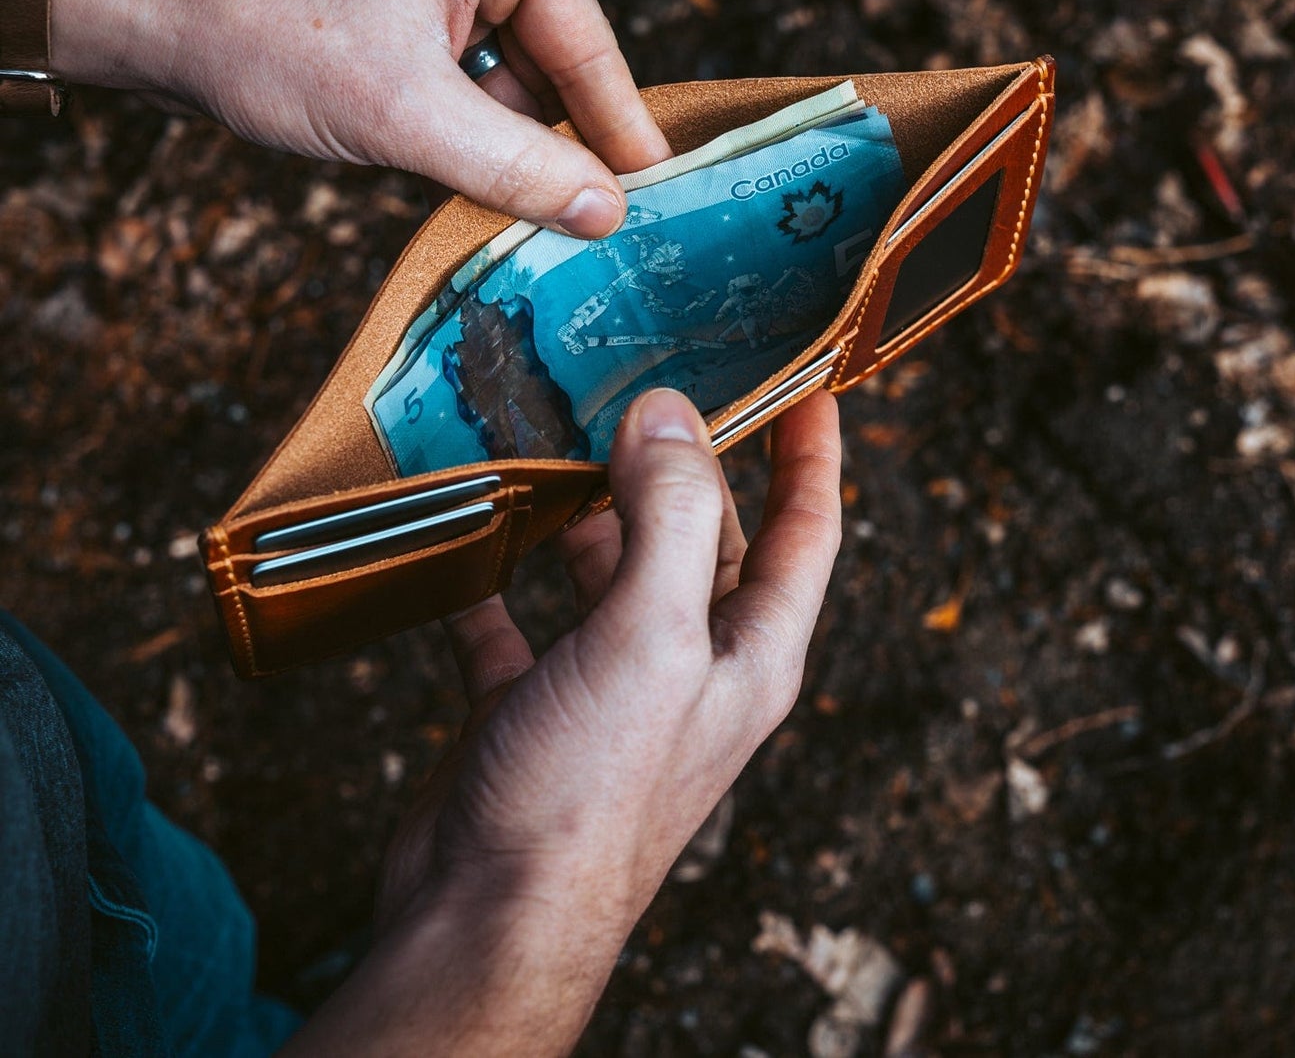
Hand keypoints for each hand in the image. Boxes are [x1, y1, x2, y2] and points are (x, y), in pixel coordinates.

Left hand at [49, 0, 670, 236]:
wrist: (139, 8)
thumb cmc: (263, 29)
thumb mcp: (409, 114)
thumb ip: (518, 166)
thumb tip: (605, 212)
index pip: (585, 37)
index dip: (619, 123)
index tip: (657, 187)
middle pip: (549, 54)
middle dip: (554, 133)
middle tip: (593, 217)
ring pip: (503, 69)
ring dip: (503, 134)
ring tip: (518, 200)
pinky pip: (459, 69)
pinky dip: (463, 122)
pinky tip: (463, 171)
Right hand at [282, 388, 841, 1057]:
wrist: (481, 922)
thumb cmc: (587, 799)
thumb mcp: (651, 638)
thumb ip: (670, 518)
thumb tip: (668, 414)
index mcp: (748, 651)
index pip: (806, 530)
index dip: (813, 454)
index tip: (807, 383)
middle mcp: (690, 665)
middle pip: (704, 539)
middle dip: (682, 465)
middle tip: (648, 387)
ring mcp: (611, 688)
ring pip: (611, 572)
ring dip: (586, 513)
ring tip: (554, 440)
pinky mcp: (533, 709)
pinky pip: (520, 623)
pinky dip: (499, 581)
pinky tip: (470, 541)